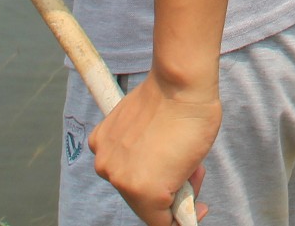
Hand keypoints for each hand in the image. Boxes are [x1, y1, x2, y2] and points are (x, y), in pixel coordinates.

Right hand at [88, 73, 215, 224]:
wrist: (179, 81)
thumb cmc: (194, 121)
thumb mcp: (194, 169)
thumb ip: (177, 191)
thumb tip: (170, 198)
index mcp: (146, 192)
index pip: (160, 223)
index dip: (180, 216)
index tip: (194, 205)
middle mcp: (119, 179)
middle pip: (142, 203)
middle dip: (165, 192)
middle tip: (187, 172)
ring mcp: (106, 157)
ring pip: (127, 180)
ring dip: (146, 172)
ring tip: (168, 151)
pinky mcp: (99, 137)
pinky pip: (113, 157)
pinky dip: (128, 154)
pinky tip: (146, 138)